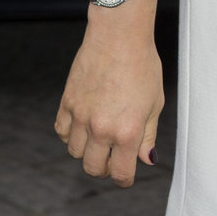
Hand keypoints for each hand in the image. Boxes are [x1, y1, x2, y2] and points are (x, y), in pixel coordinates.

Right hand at [55, 27, 163, 187]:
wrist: (119, 36)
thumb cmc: (143, 65)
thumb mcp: (155, 102)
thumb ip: (149, 134)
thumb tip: (147, 159)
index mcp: (128, 132)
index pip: (121, 173)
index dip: (124, 179)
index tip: (126, 176)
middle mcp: (102, 129)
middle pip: (94, 168)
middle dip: (105, 168)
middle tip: (114, 157)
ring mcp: (81, 116)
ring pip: (75, 152)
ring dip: (87, 150)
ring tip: (99, 137)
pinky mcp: (67, 102)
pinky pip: (61, 132)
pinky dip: (70, 134)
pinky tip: (83, 124)